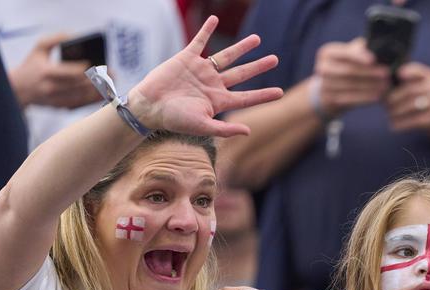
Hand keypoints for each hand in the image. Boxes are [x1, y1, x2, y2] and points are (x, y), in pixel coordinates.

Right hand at [8, 33, 103, 108]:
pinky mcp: (60, 107)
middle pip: (81, 85)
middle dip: (99, 80)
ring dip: (100, 91)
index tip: (100, 65)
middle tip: (112, 74)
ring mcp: (56, 100)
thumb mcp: (39, 49)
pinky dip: (93, 100)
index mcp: (46, 72)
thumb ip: (56, 39)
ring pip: (83, 97)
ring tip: (111, 83)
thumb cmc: (31, 65)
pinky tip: (103, 93)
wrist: (18, 89)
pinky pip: (80, 105)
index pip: (72, 72)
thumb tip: (76, 36)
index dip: (88, 70)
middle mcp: (51, 88)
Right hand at [128, 16, 282, 137]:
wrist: (149, 106)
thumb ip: (225, 129)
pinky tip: (214, 19)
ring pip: (226, 56)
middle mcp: (213, 84)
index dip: (263, 95)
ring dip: (241, 48)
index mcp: (218, 101)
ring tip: (257, 40)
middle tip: (275, 59)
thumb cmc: (174, 120)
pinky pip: (199, 40)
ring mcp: (200, 70)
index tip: (280, 92)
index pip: (247, 97)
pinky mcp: (186, 58)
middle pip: (241, 73)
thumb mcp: (202, 126)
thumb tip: (249, 131)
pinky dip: (206, 29)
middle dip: (258, 67)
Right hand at [313, 37, 389, 117]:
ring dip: (370, 86)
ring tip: (385, 85)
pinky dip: (365, 98)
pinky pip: (349, 99)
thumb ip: (362, 48)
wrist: (330, 87)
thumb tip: (379, 46)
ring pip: (350, 86)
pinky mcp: (328, 98)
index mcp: (327, 52)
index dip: (359, 56)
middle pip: (349, 70)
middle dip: (369, 72)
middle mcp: (322, 67)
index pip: (345, 53)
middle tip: (386, 74)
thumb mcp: (351, 53)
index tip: (374, 59)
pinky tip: (377, 96)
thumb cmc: (346, 65)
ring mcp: (324, 84)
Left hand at [385, 62, 429, 139]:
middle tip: (384, 104)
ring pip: (411, 105)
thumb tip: (383, 80)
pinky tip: (393, 125)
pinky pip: (415, 120)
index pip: (419, 70)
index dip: (409, 70)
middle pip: (410, 91)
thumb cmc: (428, 98)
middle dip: (394, 97)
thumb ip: (408, 79)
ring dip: (396, 111)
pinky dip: (402, 123)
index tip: (398, 73)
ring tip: (389, 114)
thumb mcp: (423, 83)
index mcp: (429, 76)